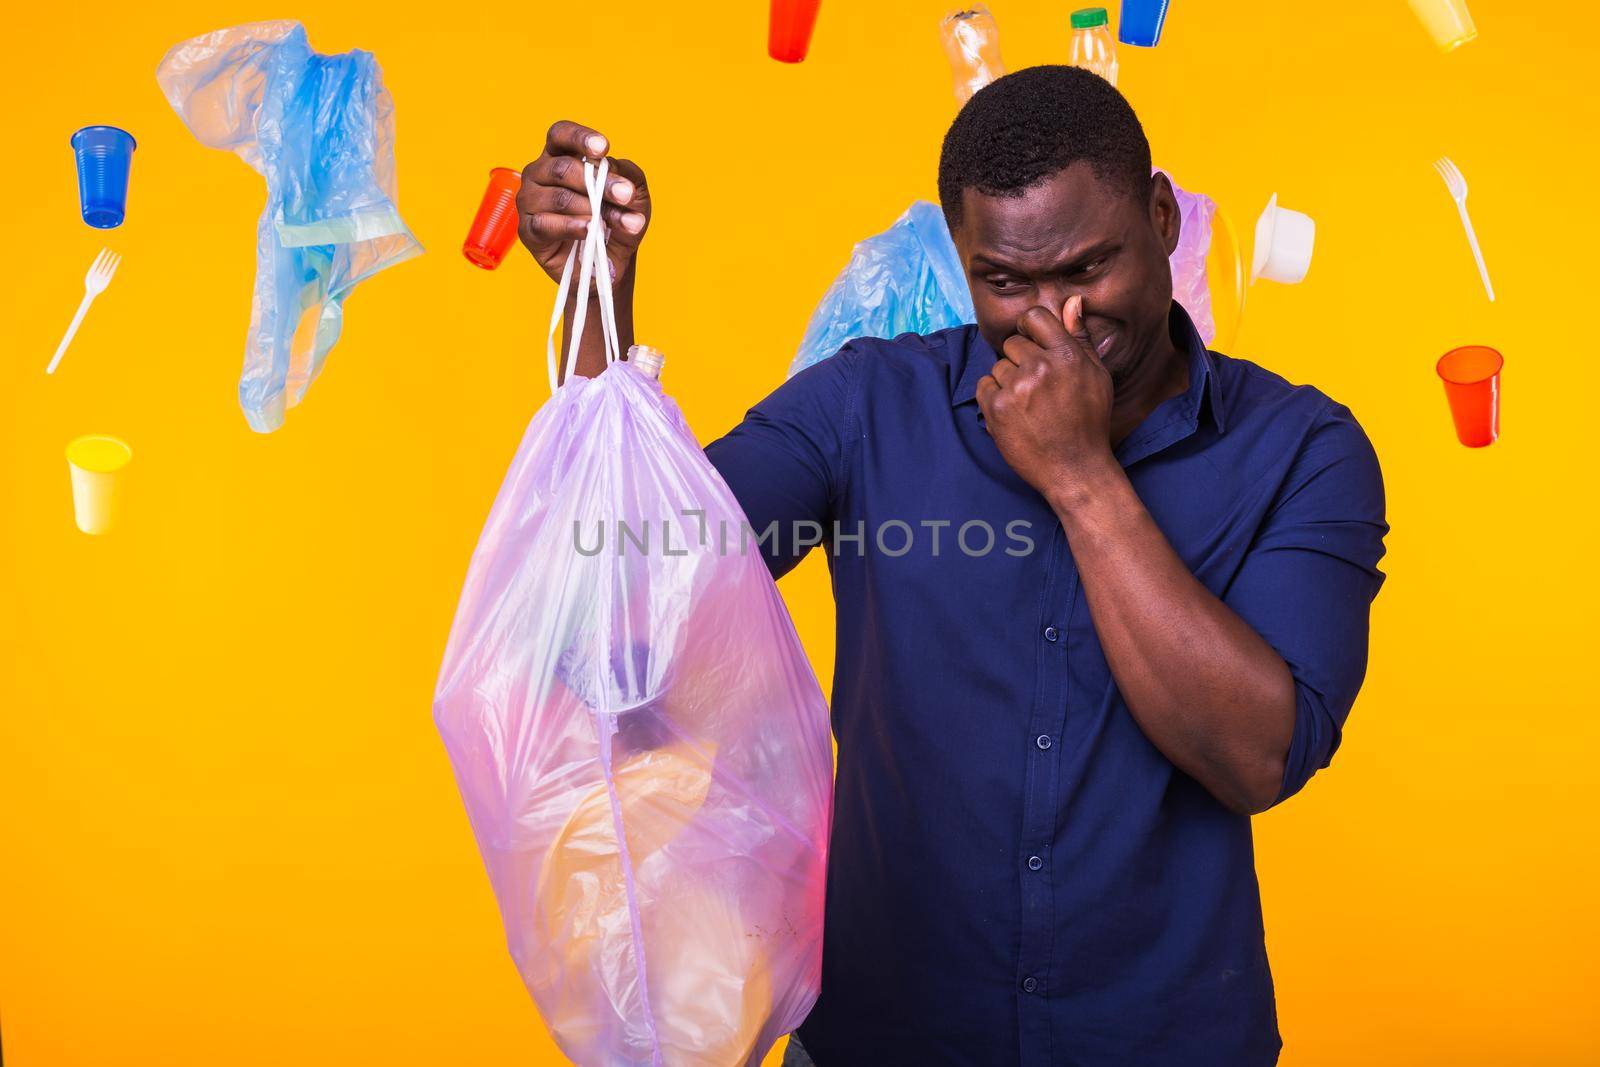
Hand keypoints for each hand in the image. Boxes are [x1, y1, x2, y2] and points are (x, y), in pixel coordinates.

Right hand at [518, 120, 651, 284]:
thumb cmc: (616, 221)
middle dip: (600, 182)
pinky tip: (591, 230)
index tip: (603, 148)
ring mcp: (529, 201)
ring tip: (618, 223)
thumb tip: (615, 174)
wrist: (609, 263)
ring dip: (595, 210)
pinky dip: (573, 226)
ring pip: (560, 197)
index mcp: (560, 156)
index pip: (560, 134)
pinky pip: (547, 224)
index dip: (580, 138)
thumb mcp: (634, 196)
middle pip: (563, 168)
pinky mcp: (528, 230)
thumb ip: (628, 176)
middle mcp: (539, 174)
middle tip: (626, 196)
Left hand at [975, 295, 1117, 504]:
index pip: (1034, 318)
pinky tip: (1014, 413)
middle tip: (1037, 388)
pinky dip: (993, 397)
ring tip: (1029, 406)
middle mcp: (1040, 367)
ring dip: (1008, 382)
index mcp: (1067, 355)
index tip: (1033, 346)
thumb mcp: (1096, 376)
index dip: (1030, 330)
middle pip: (1013, 343)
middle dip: (1021, 361)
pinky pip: (983, 385)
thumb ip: (1080, 336)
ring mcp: (1016, 387)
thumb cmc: (1089, 421)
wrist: (1074, 469)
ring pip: (998, 366)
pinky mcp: (996, 408)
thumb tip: (1072, 300)